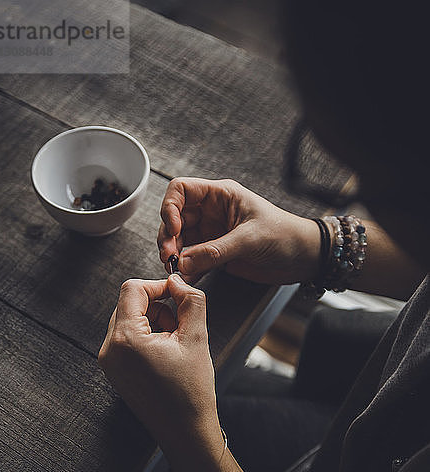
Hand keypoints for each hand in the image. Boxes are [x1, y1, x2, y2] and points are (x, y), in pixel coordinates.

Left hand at [98, 275, 220, 450]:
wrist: (185, 432)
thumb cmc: (190, 391)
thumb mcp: (197, 337)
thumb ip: (190, 300)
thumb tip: (178, 280)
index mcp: (126, 339)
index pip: (133, 289)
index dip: (159, 285)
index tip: (178, 294)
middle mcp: (110, 349)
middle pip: (129, 303)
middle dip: (157, 306)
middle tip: (180, 325)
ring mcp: (109, 361)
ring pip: (128, 319)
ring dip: (153, 321)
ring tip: (174, 344)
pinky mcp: (114, 370)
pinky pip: (126, 337)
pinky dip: (146, 336)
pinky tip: (165, 354)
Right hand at [157, 177, 320, 284]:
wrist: (304, 258)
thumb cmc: (286, 235)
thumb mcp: (250, 239)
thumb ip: (215, 251)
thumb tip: (184, 262)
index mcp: (221, 196)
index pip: (181, 190)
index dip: (170, 207)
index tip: (174, 228)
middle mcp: (212, 213)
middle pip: (174, 218)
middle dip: (169, 238)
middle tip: (171, 257)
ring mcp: (213, 234)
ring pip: (180, 241)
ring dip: (174, 256)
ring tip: (177, 270)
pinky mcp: (216, 254)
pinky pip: (192, 260)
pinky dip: (187, 270)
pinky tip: (187, 278)